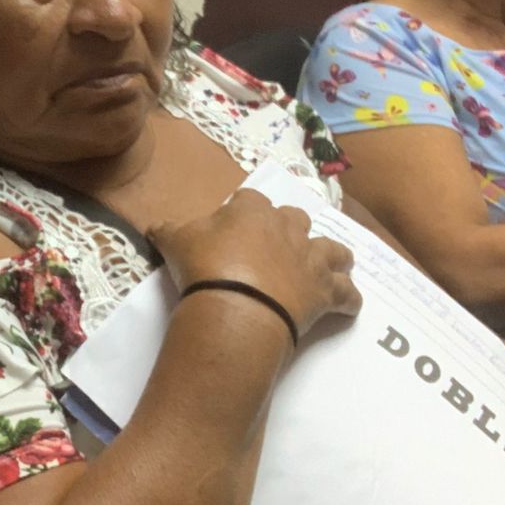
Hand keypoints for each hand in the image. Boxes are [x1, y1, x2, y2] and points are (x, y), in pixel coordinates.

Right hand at [150, 189, 361, 338]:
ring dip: (332, 258)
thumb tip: (155, 226)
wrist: (235, 306)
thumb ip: (168, 230)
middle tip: (273, 249)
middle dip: (289, 230)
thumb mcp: (174, 242)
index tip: (233, 227)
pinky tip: (345, 306)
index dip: (243, 212)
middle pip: (297, 218)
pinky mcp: (325, 291)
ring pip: (335, 250)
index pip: (250, 198)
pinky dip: (348, 300)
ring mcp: (311, 259)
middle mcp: (288, 228)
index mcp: (252, 210)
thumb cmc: (204, 268)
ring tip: (326, 268)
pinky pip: (347, 294)